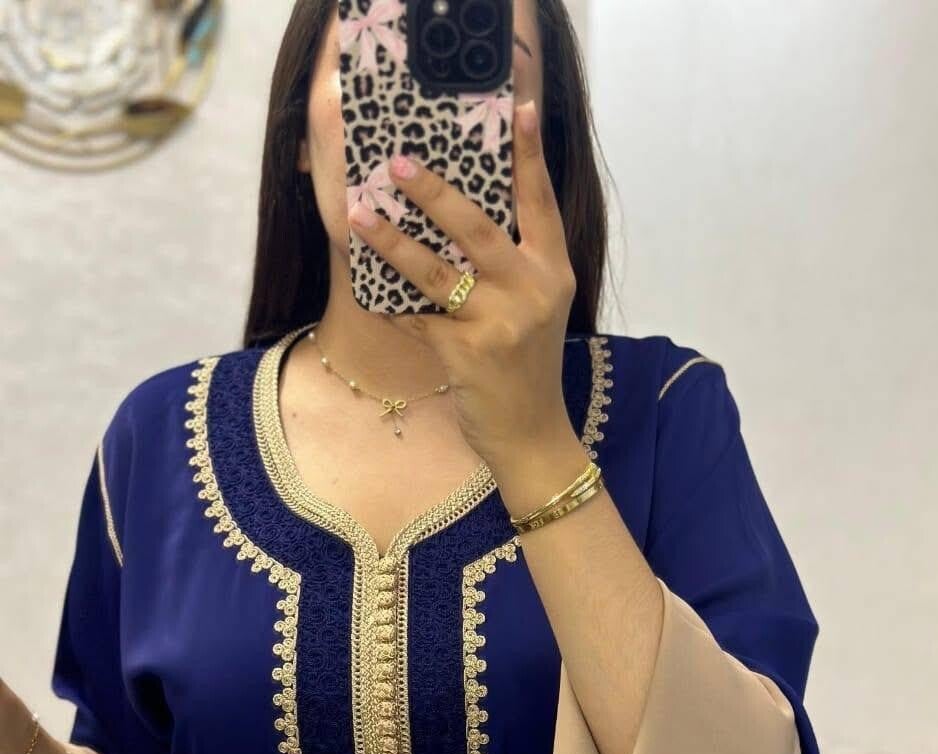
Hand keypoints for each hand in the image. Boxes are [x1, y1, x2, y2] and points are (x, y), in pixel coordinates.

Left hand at [346, 99, 577, 465]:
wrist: (531, 434)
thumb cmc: (526, 367)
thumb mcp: (536, 309)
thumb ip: (512, 266)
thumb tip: (455, 218)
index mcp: (552, 272)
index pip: (541, 203)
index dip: (529, 156)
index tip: (519, 110)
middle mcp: (531, 291)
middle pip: (478, 228)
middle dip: (434, 193)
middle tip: (398, 163)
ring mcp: (499, 322)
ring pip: (437, 271)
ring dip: (393, 241)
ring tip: (361, 215)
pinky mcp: (467, 352)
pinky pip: (416, 317)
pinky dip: (389, 303)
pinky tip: (364, 286)